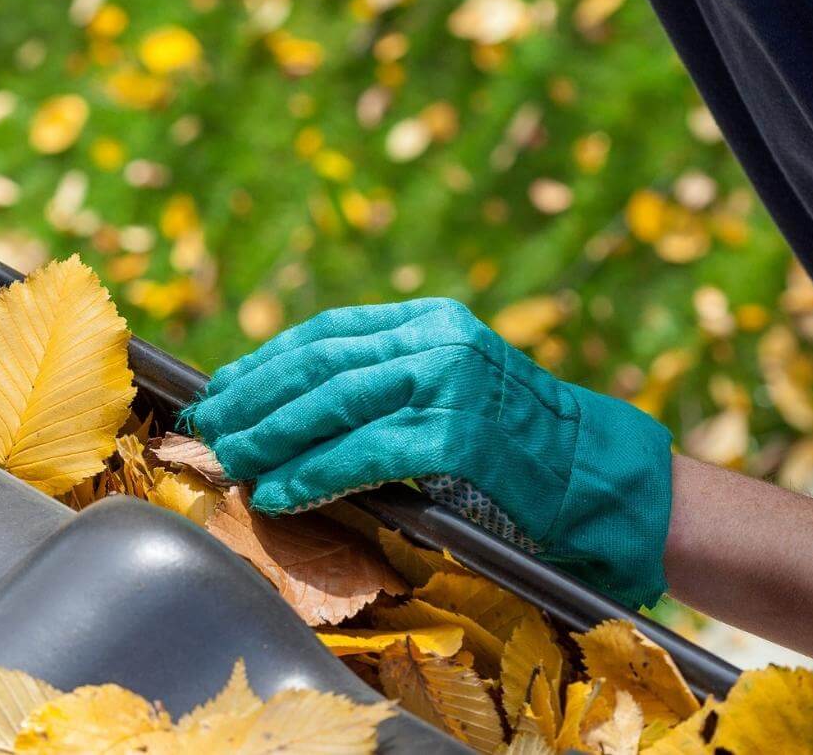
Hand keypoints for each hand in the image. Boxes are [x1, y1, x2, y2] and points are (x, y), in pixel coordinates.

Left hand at [185, 298, 674, 607]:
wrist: (602, 479)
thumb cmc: (522, 446)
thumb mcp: (455, 387)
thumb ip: (390, 382)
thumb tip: (293, 407)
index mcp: (432, 320)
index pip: (327, 332)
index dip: (266, 361)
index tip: (223, 389)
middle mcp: (438, 340)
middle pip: (319, 363)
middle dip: (254, 398)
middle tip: (209, 428)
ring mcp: (449, 384)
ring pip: (333, 404)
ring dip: (271, 437)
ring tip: (232, 461)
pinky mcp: (457, 436)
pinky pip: (363, 454)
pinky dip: (312, 474)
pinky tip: (279, 492)